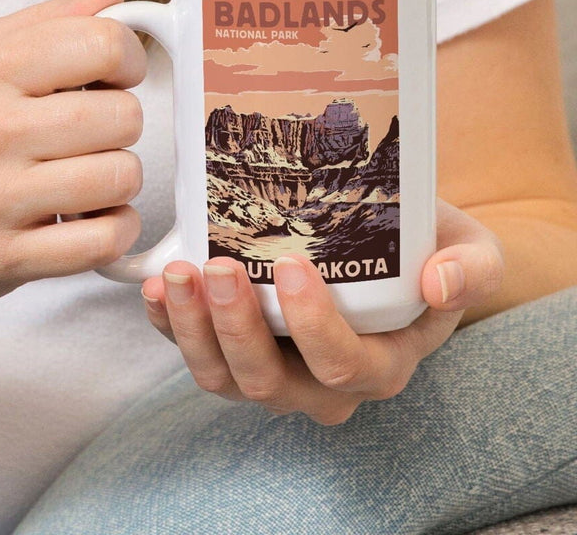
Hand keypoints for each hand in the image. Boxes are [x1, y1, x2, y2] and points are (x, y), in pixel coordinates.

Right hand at [0, 0, 147, 313]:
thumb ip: (46, 21)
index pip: (103, 44)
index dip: (127, 59)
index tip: (114, 76)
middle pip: (122, 115)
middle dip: (120, 123)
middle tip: (91, 132)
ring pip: (120, 176)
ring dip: (117, 179)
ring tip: (85, 176)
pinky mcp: (5, 256)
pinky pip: (104, 239)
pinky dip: (114, 228)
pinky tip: (90, 217)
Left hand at [139, 198, 503, 423]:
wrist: (389, 244)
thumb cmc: (426, 247)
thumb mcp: (471, 249)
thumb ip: (471, 268)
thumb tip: (440, 281)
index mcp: (379, 364)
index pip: (344, 365)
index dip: (314, 326)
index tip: (292, 266)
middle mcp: (321, 384)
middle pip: (269, 382)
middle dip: (236, 328)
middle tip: (218, 267)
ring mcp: (272, 370)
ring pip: (222, 378)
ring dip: (192, 329)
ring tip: (177, 274)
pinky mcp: (231, 348)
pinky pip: (193, 352)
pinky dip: (167, 325)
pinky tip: (155, 287)